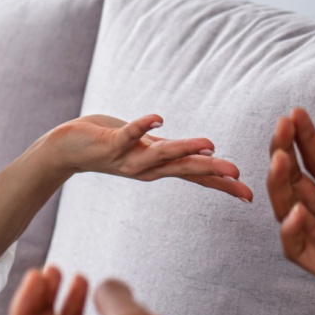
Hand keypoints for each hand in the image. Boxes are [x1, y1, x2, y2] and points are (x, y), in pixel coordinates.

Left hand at [49, 113, 252, 201]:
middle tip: (238, 177)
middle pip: (184, 170)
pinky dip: (143, 125)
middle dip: (212, 173)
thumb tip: (203, 152)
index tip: (248, 196)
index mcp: (157, 168)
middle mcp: (146, 168)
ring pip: (162, 154)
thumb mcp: (147, 150)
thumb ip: (171, 152)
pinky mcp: (111, 143)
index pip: (196, 177)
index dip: (222, 185)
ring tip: (210, 146)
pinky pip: (129, 133)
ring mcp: (128, 157)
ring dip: (185, 150)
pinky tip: (159, 118)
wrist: (66, 149)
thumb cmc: (111, 143)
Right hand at [267, 107, 314, 314]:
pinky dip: (290, 231)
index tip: (296, 113)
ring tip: (280, 159)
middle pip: (296, 180)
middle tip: (281, 127)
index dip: (305, 138)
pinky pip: (298, 249)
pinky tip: (297, 210)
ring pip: (288, 209)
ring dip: (279, 184)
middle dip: (284, 152)